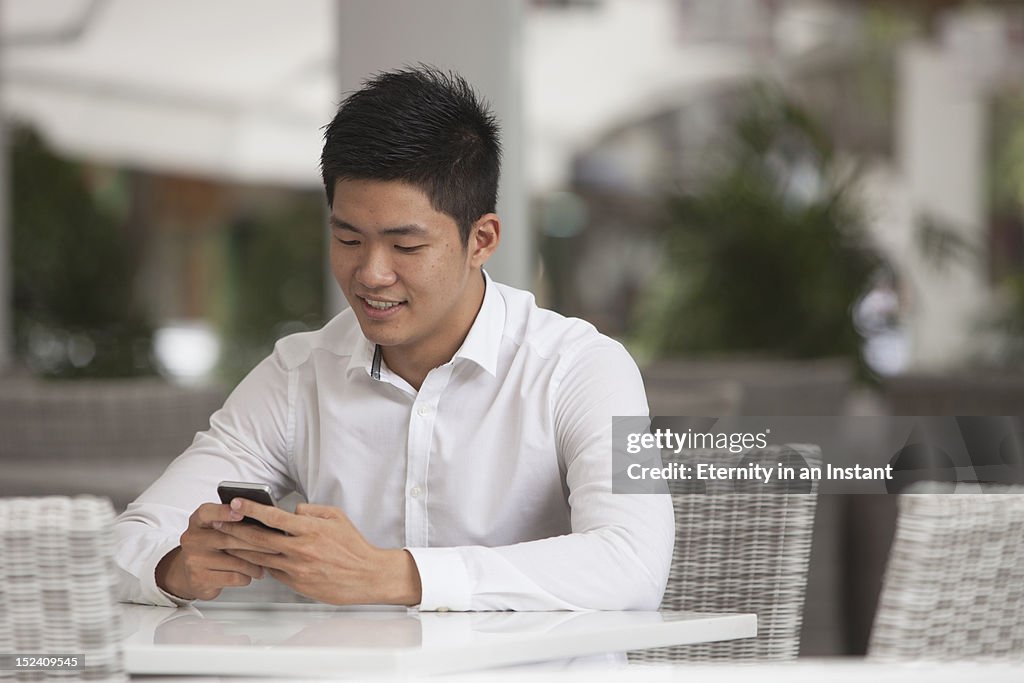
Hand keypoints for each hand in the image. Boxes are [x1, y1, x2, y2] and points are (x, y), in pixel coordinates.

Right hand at [155, 503, 275, 600]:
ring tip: (266, 563)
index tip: (240, 513)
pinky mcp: (200, 578)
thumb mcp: (214, 529)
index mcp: (198, 521)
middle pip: (229, 538)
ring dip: (255, 564)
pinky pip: (232, 577)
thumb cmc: (210, 548)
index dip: (224, 512)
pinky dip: (246, 576)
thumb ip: (232, 522)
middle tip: (276, 545)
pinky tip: (251, 575)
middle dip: (257, 542)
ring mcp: (194, 560)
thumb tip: (263, 519)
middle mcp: (193, 539)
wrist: (189, 574)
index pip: (207, 512)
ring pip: (235, 560)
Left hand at [217, 499, 422, 605]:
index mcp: (310, 529)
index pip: (273, 517)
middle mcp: (300, 549)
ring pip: (260, 557)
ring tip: (224, 540)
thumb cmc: (353, 546)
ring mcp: (297, 568)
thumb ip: (311, 511)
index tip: (235, 502)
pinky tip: (249, 558)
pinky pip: (273, 571)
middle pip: (258, 539)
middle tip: (218, 522)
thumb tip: (291, 511)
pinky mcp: (297, 584)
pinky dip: (260, 564)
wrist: (367, 576)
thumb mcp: (336, 517)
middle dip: (234, 529)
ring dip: (239, 548)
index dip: (251, 508)